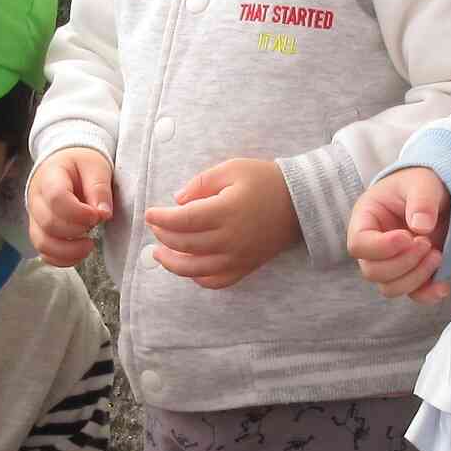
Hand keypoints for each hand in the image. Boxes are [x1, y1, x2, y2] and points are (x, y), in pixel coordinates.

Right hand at [27, 148, 114, 269]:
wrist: (65, 163)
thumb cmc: (81, 163)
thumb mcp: (96, 166)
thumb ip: (100, 189)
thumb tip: (103, 214)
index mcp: (49, 176)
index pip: (56, 198)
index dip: (79, 213)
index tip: (97, 215)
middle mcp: (36, 199)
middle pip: (49, 224)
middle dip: (77, 230)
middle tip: (95, 223)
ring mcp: (35, 217)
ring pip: (43, 243)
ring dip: (69, 251)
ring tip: (89, 244)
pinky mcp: (40, 231)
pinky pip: (44, 253)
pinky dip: (62, 259)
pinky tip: (80, 253)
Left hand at [143, 158, 299, 289]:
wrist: (301, 202)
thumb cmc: (265, 180)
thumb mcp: (232, 168)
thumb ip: (201, 182)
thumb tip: (178, 200)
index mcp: (225, 211)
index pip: (182, 221)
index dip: (160, 219)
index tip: (150, 213)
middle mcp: (230, 239)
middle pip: (184, 245)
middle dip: (163, 236)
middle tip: (156, 226)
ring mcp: (238, 257)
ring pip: (195, 269)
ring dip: (172, 263)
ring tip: (160, 253)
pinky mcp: (246, 266)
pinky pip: (216, 281)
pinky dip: (198, 278)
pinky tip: (189, 267)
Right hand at [346, 169, 450, 304]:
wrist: (438, 192)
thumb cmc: (420, 183)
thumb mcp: (422, 183)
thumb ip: (421, 201)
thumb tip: (421, 227)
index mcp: (366, 220)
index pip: (358, 245)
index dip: (381, 247)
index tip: (408, 236)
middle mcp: (373, 246)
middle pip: (372, 271)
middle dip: (403, 263)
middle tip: (427, 242)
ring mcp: (390, 263)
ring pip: (390, 287)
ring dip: (416, 277)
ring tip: (437, 253)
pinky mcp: (410, 274)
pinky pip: (412, 295)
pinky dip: (428, 294)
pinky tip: (442, 285)